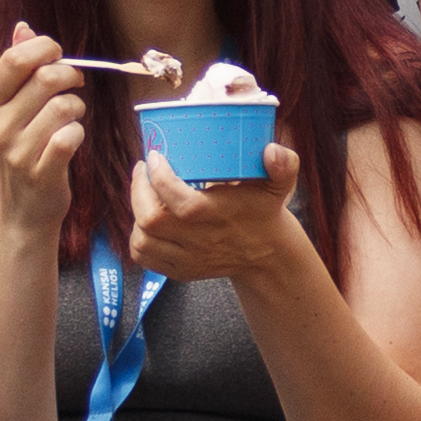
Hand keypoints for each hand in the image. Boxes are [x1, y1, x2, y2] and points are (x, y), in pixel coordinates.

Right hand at [0, 30, 85, 240]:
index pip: (15, 58)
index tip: (57, 54)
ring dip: (77, 108)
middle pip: (46, 78)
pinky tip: (72, 139)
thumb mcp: (8, 109)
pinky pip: (71, 136)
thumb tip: (23, 26)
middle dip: (70, 76)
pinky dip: (79, 133)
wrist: (18, 211)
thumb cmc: (19, 151)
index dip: (44, 48)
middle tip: (74, 85)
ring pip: (64, 106)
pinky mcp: (41, 172)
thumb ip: (16, 67)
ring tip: (71, 117)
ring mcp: (18, 151)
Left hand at [127, 137, 310, 285]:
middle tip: (144, 170)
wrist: (266, 255)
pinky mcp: (180, 270)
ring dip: (136, 213)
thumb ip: (284, 166)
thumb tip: (272, 150)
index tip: (155, 157)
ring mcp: (188, 259)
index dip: (161, 177)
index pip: (181, 202)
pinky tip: (145, 219)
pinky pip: (144, 257)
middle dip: (139, 190)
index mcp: (219, 217)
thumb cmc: (264, 212)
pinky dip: (138, 238)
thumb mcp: (278, 186)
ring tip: (144, 192)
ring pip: (142, 240)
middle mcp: (201, 241)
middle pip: (152, 221)